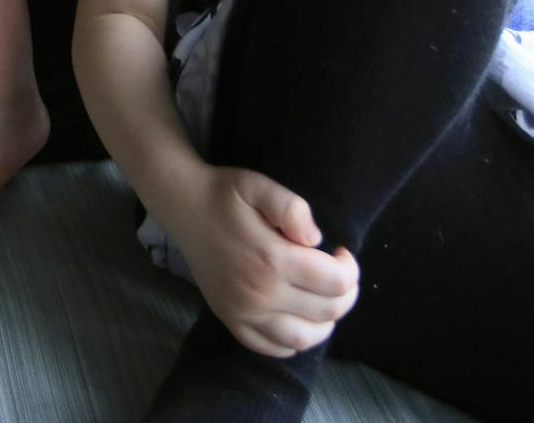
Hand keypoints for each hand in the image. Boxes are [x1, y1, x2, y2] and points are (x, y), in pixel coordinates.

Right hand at [159, 161, 359, 357]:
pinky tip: (297, 317)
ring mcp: (243, 313)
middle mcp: (259, 294)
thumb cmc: (225, 194)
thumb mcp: (260, 185)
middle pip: (327, 312)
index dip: (350, 269)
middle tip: (340, 274)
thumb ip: (293, 208)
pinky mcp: (231, 321)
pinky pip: (272, 348)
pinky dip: (294, 342)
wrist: (183, 207)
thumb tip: (316, 240)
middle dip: (346, 294)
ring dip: (325, 323)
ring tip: (324, 299)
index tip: (341, 252)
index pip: (336, 283)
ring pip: (303, 339)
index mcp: (271, 259)